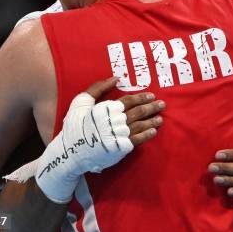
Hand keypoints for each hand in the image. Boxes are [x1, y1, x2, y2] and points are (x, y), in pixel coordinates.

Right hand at [35, 77, 161, 203]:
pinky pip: (137, 140)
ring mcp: (118, 135)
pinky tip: (154, 131)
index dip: (142, 97)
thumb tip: (115, 78)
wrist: (70, 152)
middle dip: (152, 107)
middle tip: (162, 104)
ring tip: (160, 118)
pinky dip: (147, 135)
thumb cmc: (75, 125)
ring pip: (141, 125)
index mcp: (106, 109)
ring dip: (152, 121)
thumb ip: (98, 88)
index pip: (129, 100)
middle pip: (138, 112)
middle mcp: (114, 121)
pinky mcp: (120, 148)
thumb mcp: (81, 102)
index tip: (151, 95)